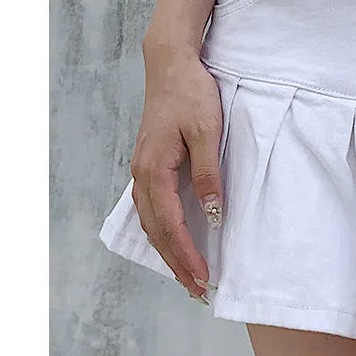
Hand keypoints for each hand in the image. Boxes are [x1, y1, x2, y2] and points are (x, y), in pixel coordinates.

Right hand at [130, 42, 223, 300]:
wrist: (171, 65)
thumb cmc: (191, 95)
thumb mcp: (207, 132)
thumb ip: (209, 174)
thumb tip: (212, 215)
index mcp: (155, 170)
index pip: (171, 225)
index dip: (187, 255)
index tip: (203, 279)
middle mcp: (142, 175)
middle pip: (156, 231)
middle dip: (176, 263)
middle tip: (197, 290)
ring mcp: (142, 170)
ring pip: (151, 222)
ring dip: (168, 250)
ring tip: (187, 274)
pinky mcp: (149, 164)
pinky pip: (151, 208)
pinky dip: (162, 230)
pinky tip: (174, 239)